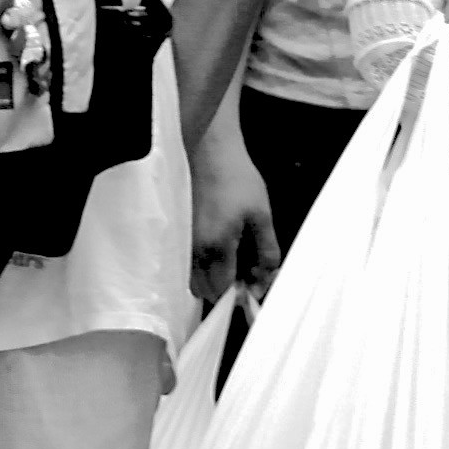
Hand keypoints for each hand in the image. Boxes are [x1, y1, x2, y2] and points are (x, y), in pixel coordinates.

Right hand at [189, 133, 281, 303]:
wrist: (210, 153)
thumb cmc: (239, 181)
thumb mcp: (262, 215)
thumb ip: (266, 251)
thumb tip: (267, 277)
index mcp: (216, 247)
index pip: (223, 290)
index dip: (241, 295)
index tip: (257, 287)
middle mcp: (194, 251)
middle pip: (205, 290)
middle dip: (227, 291)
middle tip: (250, 274)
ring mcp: (185, 243)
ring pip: (195, 279)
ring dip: (215, 280)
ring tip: (240, 261)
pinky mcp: (181, 234)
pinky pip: (190, 264)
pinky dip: (206, 268)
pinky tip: (225, 251)